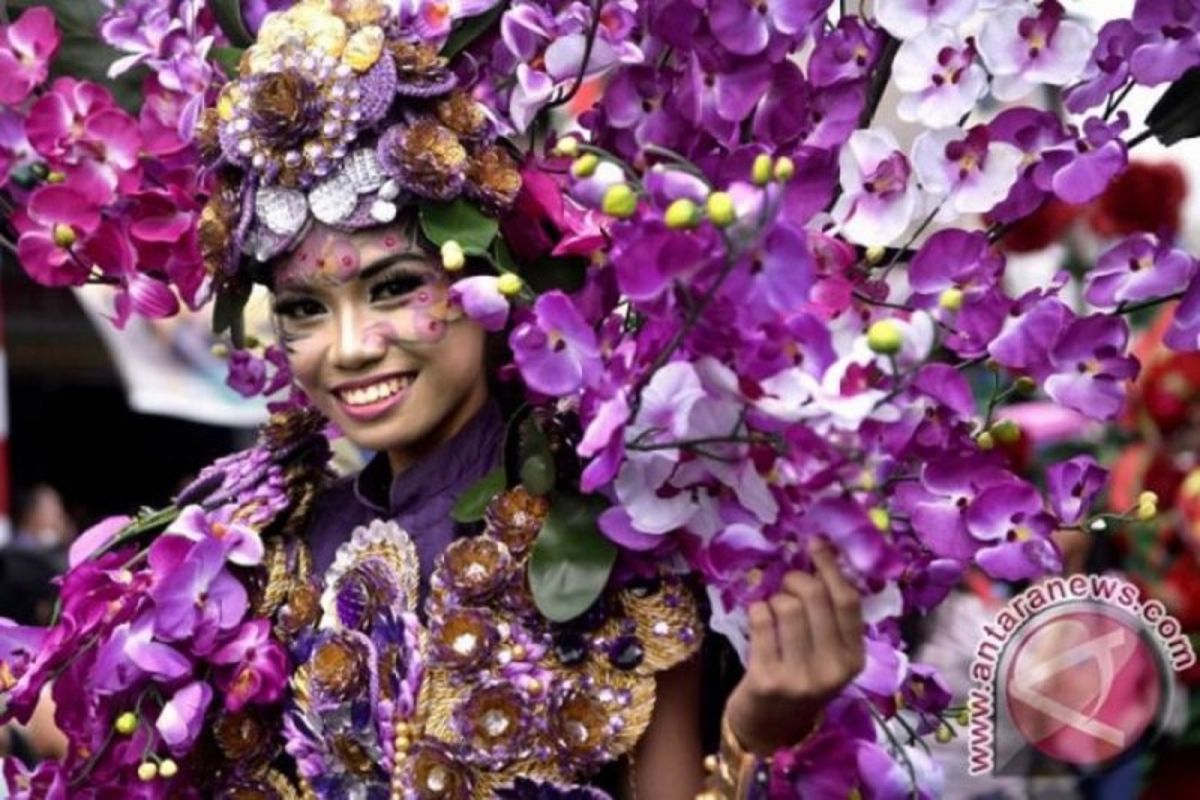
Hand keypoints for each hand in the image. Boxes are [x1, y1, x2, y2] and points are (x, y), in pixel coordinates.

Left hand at [723, 539, 865, 755]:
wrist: (769, 728)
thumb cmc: (800, 678)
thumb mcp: (827, 655)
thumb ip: (829, 616)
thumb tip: (818, 556)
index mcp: (854, 659)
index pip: (848, 601)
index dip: (830, 566)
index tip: (815, 542)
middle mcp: (832, 670)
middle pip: (815, 597)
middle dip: (796, 579)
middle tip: (788, 584)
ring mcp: (800, 677)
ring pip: (786, 606)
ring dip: (774, 598)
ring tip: (773, 610)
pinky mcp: (767, 679)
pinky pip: (761, 621)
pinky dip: (757, 610)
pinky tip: (758, 618)